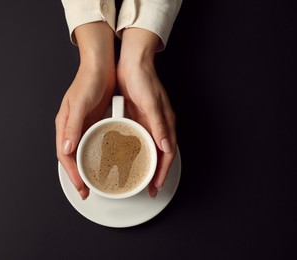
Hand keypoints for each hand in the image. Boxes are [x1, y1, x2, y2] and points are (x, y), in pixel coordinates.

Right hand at [55, 22, 115, 198]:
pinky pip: (93, 143)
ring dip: (86, 167)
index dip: (72, 173)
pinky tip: (105, 161)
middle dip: (77, 176)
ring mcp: (83, 126)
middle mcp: (72, 128)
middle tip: (86, 191)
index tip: (81, 186)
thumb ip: (72, 125)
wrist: (100, 66)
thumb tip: (66, 148)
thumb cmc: (88, 81)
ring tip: (94, 181)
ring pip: (82, 152)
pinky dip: (96, 155)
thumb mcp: (79, 103)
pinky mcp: (94, 122)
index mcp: (64, 125)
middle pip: (72, 157)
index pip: (65, 155)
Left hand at [117, 28, 176, 197]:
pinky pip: (139, 140)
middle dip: (156, 173)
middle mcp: (158, 125)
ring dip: (146, 164)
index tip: (156, 185)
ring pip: (149, 149)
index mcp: (166, 122)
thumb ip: (159, 126)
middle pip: (160, 154)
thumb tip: (166, 146)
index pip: (167, 153)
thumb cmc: (144, 79)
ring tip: (139, 177)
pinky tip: (128, 158)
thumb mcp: (152, 103)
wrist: (132, 62)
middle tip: (149, 188)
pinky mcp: (137, 118)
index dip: (163, 171)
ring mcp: (148, 122)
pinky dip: (136, 152)